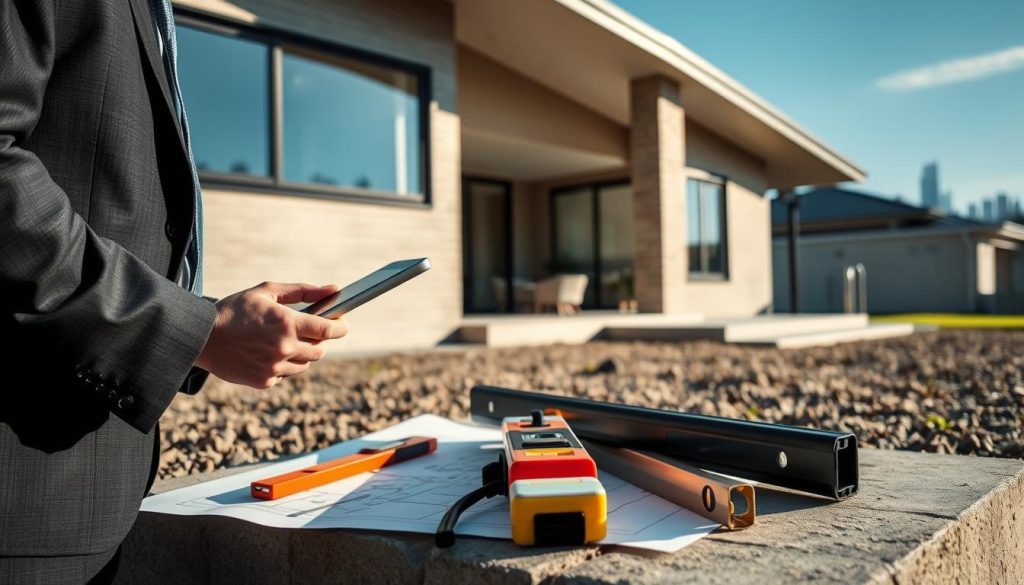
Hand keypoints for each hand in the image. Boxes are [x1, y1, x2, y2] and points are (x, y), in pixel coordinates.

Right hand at [195, 282, 348, 388]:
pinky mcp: (264, 382)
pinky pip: (286, 374)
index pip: (328, 330)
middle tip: (311, 330)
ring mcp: (274, 368)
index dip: (340, 327)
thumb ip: (303, 291)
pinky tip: (269, 352)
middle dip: (321, 340)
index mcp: (287, 324)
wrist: (201, 337)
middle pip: (320, 350)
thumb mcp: (268, 291)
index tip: (342, 323)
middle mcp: (284, 349)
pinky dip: (284, 365)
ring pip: (305, 364)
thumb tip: (334, 290)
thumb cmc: (235, 309)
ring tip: (286, 340)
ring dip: (303, 353)